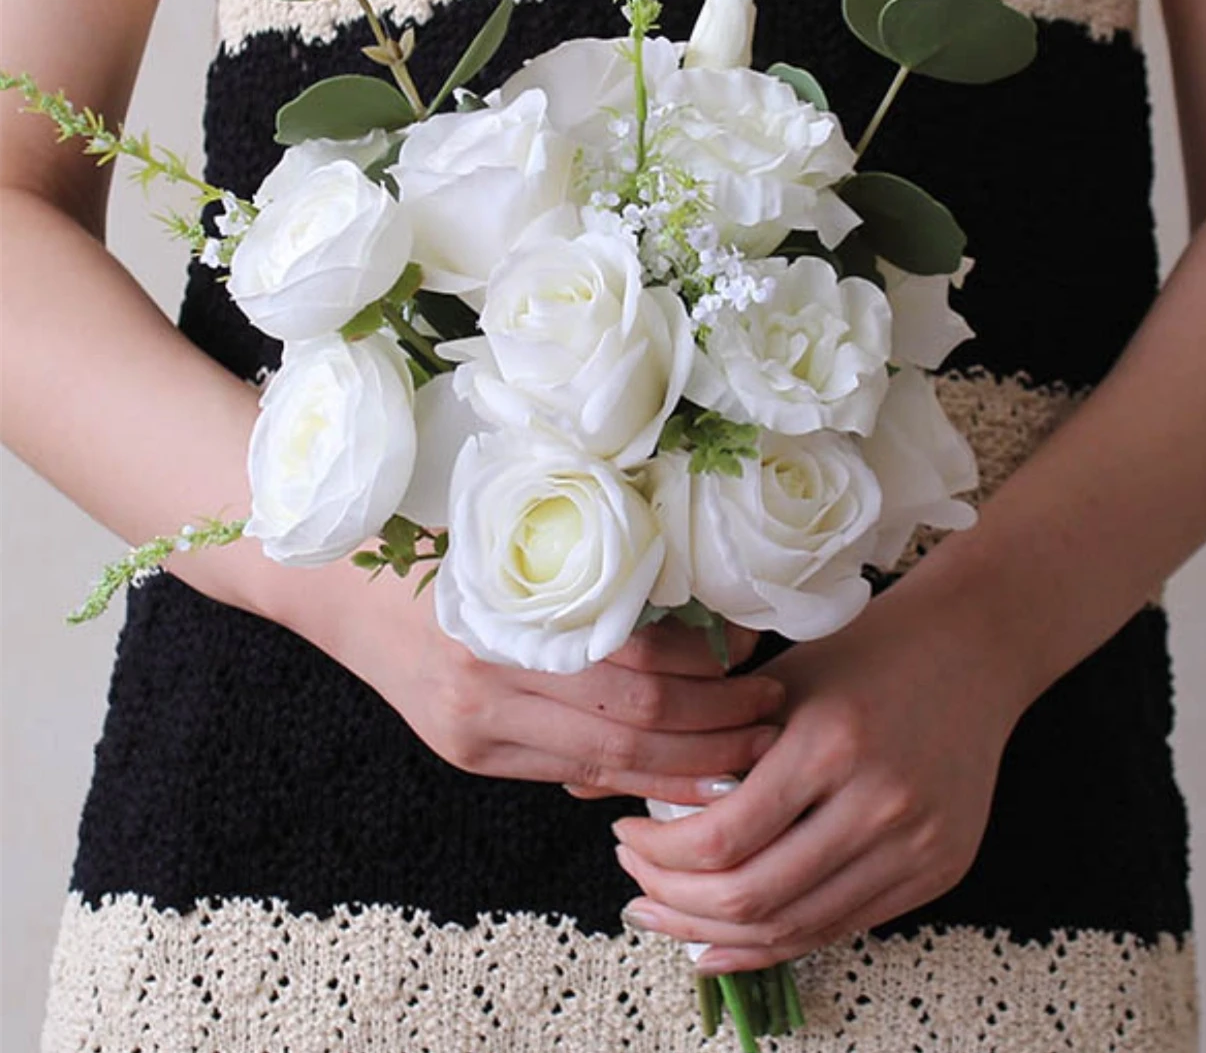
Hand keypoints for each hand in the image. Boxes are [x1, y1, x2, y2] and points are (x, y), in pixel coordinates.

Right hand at [294, 563, 782, 803]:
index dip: (707, 671)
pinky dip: (631, 775)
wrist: (329, 582)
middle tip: (771, 706)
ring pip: (607, 768)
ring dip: (688, 763)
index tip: (752, 651)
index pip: (633, 672)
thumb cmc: (426, 535)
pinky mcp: (469, 755)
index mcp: (501, 624)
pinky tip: (678, 769)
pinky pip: (568, 775)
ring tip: (746, 745)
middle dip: (716, 727)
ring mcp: (473, 734)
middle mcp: (485, 692)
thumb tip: (686, 611)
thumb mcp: (507, 534)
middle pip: (631, 729)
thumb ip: (587, 573)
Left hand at [609, 580, 1030, 971]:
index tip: (625, 835)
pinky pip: (842, 926)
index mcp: (830, 743)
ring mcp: (918, 845)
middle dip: (677, 901)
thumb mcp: (778, 683)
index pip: (723, 837)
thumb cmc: (861, 652)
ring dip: (718, 933)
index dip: (659, 852)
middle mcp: (880, 802)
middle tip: (634, 881)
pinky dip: (778, 938)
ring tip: (669, 916)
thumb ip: (710, 743)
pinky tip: (729, 936)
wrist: (969, 651)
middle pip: (754, 896)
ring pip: (795, 926)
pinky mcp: (939, 870)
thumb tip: (613, 798)